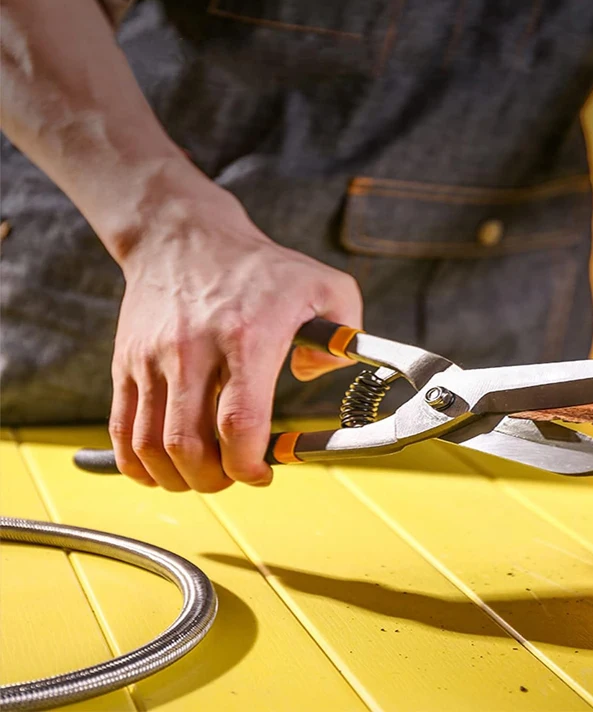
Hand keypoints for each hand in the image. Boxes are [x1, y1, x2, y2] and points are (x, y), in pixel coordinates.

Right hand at [109, 181, 361, 491]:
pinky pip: (121, 428)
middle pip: (188, 443)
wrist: (183, 236)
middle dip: (214, 480)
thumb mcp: (323, 284)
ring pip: (150, 444)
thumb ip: (347, 331)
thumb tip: (318, 374)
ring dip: (176, 476)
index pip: (240, 421)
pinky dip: (137, 461)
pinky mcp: (126, 362)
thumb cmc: (257, 267)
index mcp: (247, 336)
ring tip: (201, 475)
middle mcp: (194, 349)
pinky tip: (160, 466)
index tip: (261, 473)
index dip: (249, 464)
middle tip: (231, 476)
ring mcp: (153, 358)